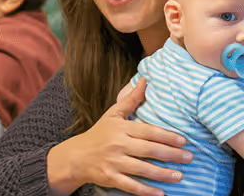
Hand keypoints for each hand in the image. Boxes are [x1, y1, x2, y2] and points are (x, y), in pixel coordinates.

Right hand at [49, 78, 191, 195]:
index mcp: (120, 128)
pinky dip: (146, 191)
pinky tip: (161, 194)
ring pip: (142, 169)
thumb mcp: (112, 115)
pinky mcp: (110, 177)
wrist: (75, 156)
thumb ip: (130, 100)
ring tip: (179, 176)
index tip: (183, 140)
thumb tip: (145, 80)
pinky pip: (130, 185)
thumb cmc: (98, 134)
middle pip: (148, 150)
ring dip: (163, 174)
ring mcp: (113, 162)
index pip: (147, 131)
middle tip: (189, 157)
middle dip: (170, 154)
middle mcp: (117, 144)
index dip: (166, 136)